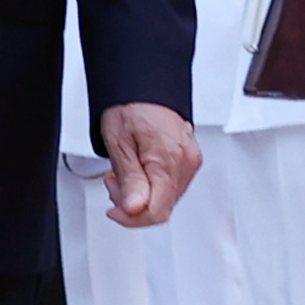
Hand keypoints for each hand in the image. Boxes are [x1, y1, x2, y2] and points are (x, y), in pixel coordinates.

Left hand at [96, 102, 200, 227]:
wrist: (145, 86)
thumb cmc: (131, 107)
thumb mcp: (119, 144)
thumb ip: (129, 179)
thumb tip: (135, 209)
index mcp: (169, 159)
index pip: (157, 211)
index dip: (132, 219)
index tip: (114, 211)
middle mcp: (186, 162)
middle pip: (163, 208)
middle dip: (134, 206)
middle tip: (114, 185)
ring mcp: (191, 161)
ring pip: (167, 199)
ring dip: (142, 196)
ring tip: (124, 176)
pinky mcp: (190, 159)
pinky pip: (172, 186)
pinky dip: (153, 186)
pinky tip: (139, 172)